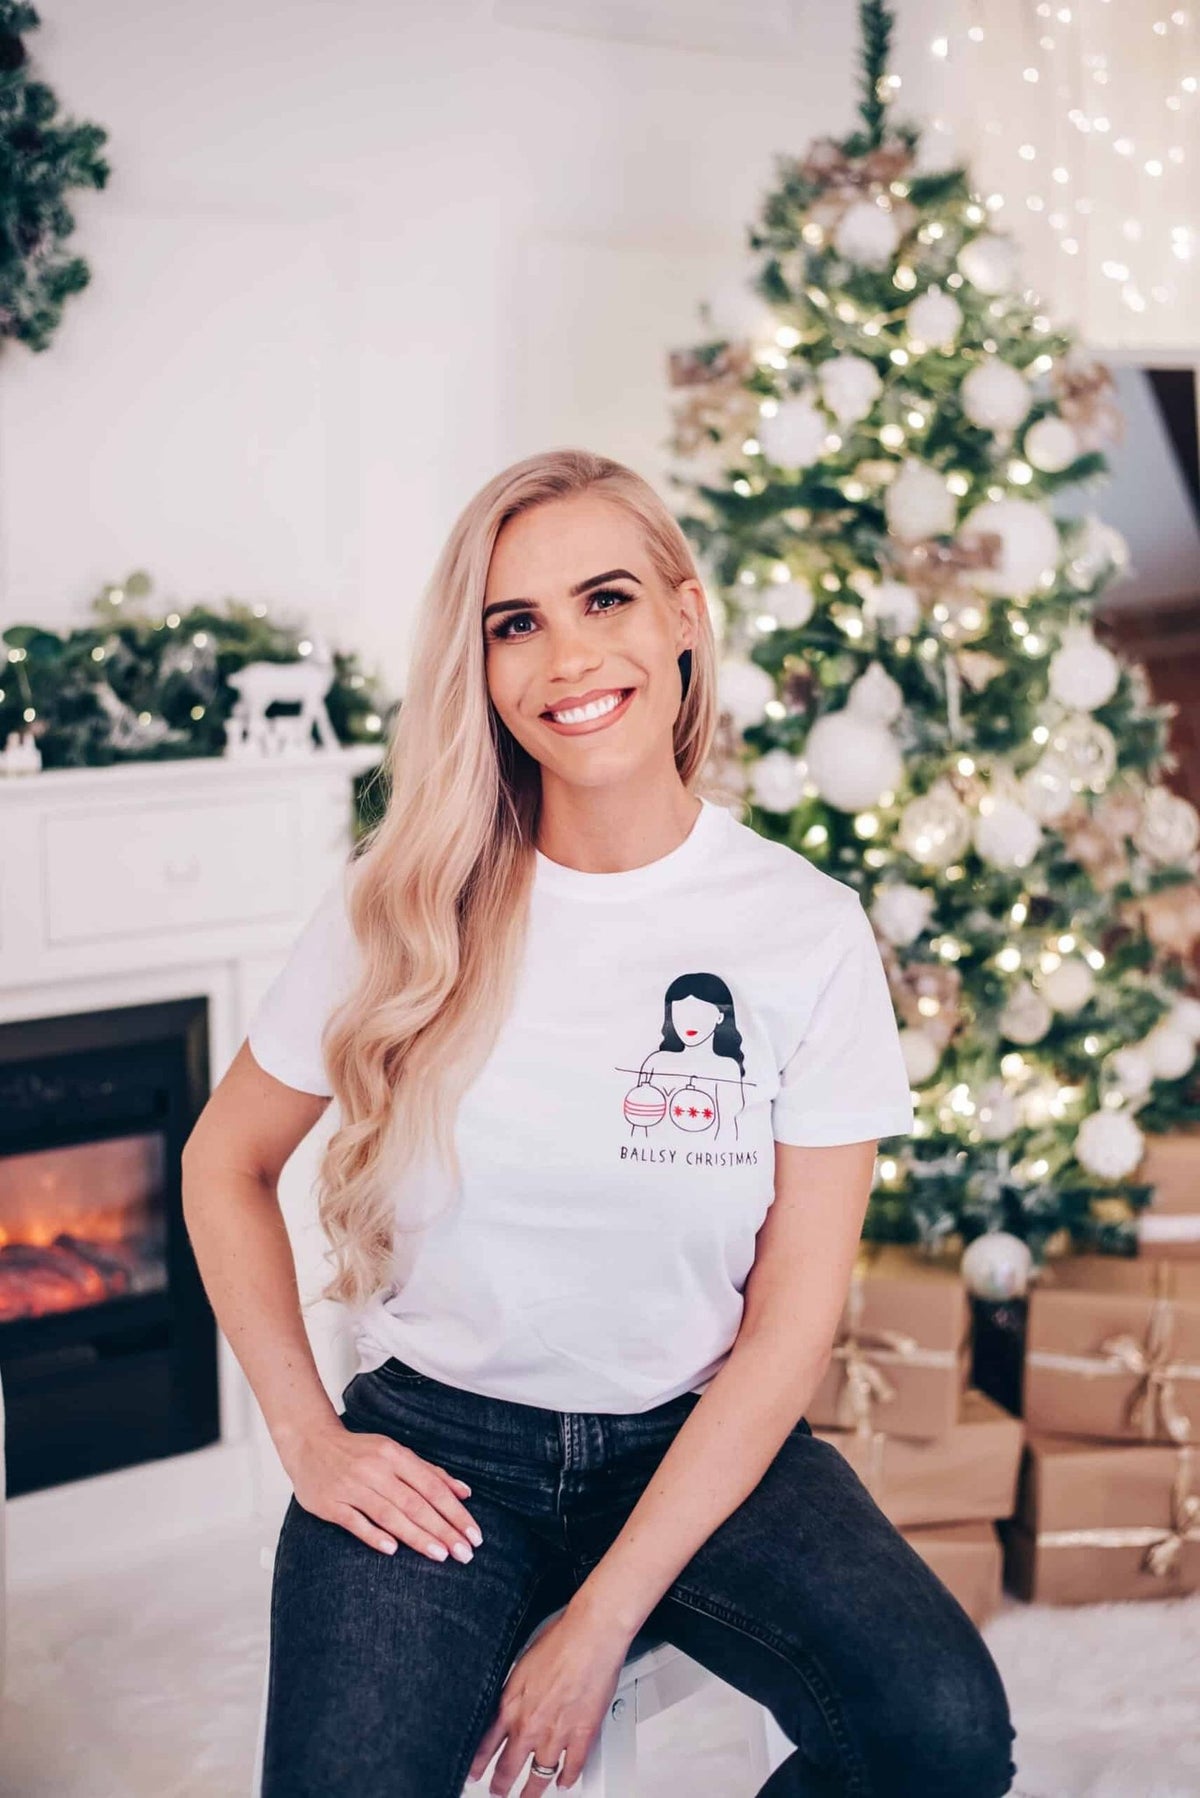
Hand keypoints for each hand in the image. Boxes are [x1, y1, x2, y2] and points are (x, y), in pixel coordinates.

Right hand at [282, 1415, 481, 1562]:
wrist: (310, 1443)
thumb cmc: (360, 1452)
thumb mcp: (395, 1452)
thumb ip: (429, 1472)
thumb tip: (465, 1492)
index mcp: (394, 1455)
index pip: (432, 1487)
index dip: (455, 1512)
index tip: (473, 1534)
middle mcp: (375, 1469)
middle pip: (415, 1503)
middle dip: (443, 1530)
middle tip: (465, 1553)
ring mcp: (351, 1487)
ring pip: (389, 1514)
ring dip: (417, 1536)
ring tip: (441, 1555)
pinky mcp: (330, 1504)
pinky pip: (355, 1522)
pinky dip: (374, 1535)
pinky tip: (392, 1550)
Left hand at [468, 1605, 632, 1793]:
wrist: (589, 1637)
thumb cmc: (559, 1640)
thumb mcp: (520, 1664)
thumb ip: (513, 1690)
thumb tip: (509, 1702)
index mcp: (510, 1705)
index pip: (486, 1746)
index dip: (478, 1764)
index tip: (475, 1774)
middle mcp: (530, 1725)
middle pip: (509, 1767)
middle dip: (500, 1784)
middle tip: (497, 1792)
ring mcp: (556, 1734)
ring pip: (540, 1775)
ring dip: (533, 1790)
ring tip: (529, 1796)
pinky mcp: (582, 1735)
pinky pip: (572, 1767)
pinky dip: (568, 1778)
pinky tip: (565, 1781)